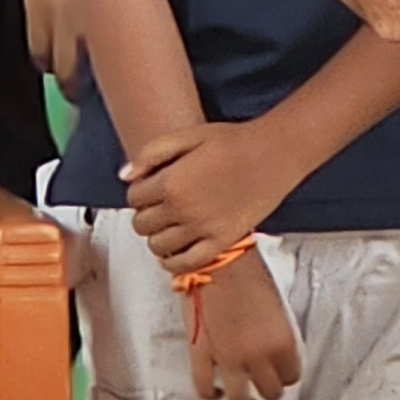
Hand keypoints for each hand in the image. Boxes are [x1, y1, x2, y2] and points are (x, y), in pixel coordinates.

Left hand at [125, 123, 297, 273]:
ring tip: (170, 225)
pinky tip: (174, 252)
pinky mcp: (220, 242)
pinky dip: (173, 263)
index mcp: (171, 182)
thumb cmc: (234, 141)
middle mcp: (182, 210)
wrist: (273, 154)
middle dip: (146, 214)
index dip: (139, 191)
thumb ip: (152, 153)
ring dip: (157, 237)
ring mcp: (201, 229)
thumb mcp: (188, 135)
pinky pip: (185, 264)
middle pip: (142, 224)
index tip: (150, 188)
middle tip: (160, 206)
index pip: (133, 198)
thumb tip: (126, 176)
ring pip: (157, 247)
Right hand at [186, 252, 300, 399]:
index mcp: (283, 341)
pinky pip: (206, 389)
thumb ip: (277, 331)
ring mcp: (229, 359)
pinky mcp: (202, 356)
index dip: (286, 373)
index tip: (282, 371)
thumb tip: (273, 346)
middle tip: (265, 384)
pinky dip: (212, 394)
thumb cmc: (247, 269)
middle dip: (269, 389)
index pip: (292, 374)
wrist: (217, 258)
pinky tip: (216, 392)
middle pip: (270, 391)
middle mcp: (259, 356)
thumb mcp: (276, 303)